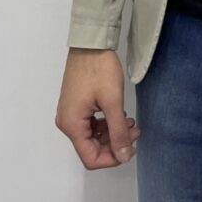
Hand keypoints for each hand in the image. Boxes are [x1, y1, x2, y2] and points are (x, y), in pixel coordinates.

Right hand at [55, 47, 141, 169]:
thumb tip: (124, 156)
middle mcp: (67, 122)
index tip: (130, 148)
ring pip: (93, 136)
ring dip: (112, 133)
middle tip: (135, 131)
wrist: (90, 43)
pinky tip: (120, 116)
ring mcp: (70, 113)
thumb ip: (118, 132)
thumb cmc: (100, 70)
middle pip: (91, 147)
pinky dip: (106, 123)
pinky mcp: (76, 105)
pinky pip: (91, 124)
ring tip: (130, 122)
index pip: (90, 158)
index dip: (112, 159)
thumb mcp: (113, 102)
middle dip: (115, 143)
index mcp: (72, 125)